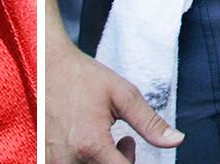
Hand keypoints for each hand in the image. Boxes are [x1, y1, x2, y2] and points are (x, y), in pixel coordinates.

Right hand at [45, 31, 183, 162]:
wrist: (43, 64)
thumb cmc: (82, 76)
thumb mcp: (122, 94)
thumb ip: (150, 122)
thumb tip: (176, 141)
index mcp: (91, 145)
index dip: (132, 161)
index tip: (131, 144)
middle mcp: (69, 159)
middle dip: (119, 163)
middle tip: (123, 140)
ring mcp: (52, 160)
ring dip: (100, 162)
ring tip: (102, 138)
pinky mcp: (43, 157)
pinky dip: (81, 160)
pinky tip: (82, 140)